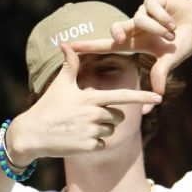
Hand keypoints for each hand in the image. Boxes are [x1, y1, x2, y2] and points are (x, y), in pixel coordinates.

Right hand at [8, 44, 160, 160]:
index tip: (159, 97)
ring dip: (101, 130)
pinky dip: (94, 144)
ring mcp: (92, 131)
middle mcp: (94, 114)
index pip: (123, 96)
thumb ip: (70, 65)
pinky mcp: (89, 147)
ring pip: (111, 130)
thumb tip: (65, 44)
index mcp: (91, 98)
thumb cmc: (47, 107)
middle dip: (109, 116)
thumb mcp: (60, 85)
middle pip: (119, 116)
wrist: (32, 134)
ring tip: (80, 127)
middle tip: (87, 116)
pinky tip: (78, 139)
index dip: (142, 96)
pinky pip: (103, 144)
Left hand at [71, 0, 191, 93]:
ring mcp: (143, 12)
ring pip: (139, 19)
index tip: (66, 46)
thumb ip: (161, 74)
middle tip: (122, 38)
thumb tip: (157, 96)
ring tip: (172, 34)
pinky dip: (163, 17)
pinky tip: (174, 21)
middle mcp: (135, 26)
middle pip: (116, 28)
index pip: (106, 44)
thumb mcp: (170, 60)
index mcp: (135, 42)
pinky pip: (150, 7)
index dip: (87, 45)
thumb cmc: (183, 45)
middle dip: (117, 32)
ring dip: (157, 29)